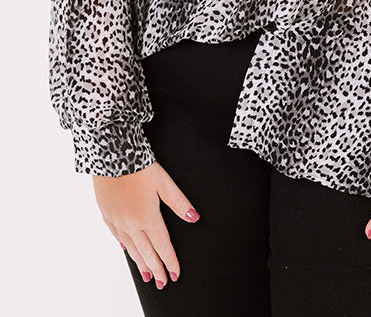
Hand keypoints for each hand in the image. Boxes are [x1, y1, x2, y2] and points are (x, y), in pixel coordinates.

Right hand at [93, 160, 200, 289]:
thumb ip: (179, 203)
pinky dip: (125, 246)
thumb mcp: (164, 182)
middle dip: (156, 268)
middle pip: (146, 251)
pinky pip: (116, 235)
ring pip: (131, 247)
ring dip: (140, 263)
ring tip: (147, 276)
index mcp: (147, 217)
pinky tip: (128, 250)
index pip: (162, 246)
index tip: (175, 274)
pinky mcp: (107, 213)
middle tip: (162, 283)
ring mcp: (117, 220)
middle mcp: (131, 223)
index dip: (170, 261)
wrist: (110, 156)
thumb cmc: (139, 167)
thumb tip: (195, 218)